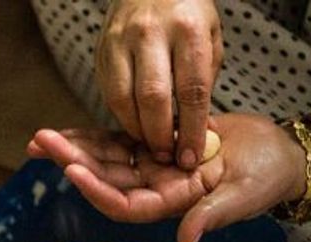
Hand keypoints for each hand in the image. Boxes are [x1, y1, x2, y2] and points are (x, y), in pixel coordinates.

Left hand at [26, 114, 306, 241]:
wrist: (279, 154)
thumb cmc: (267, 178)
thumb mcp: (244, 196)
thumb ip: (213, 216)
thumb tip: (187, 240)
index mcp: (172, 204)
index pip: (125, 204)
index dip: (97, 190)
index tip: (72, 171)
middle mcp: (155, 189)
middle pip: (106, 178)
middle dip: (72, 160)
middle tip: (41, 142)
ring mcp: (153, 168)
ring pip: (106, 160)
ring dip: (74, 149)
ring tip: (41, 137)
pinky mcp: (156, 146)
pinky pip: (119, 141)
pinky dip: (94, 136)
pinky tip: (69, 130)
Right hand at [96, 0, 222, 169]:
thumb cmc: (187, 16)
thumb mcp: (210, 38)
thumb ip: (203, 82)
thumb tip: (199, 132)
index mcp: (187, 29)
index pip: (191, 90)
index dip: (191, 129)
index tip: (191, 157)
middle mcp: (150, 33)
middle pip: (153, 97)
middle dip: (160, 135)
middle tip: (167, 157)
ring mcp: (120, 42)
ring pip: (123, 99)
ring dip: (136, 130)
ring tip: (150, 145)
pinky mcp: (101, 52)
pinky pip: (109, 94)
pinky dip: (122, 116)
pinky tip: (135, 125)